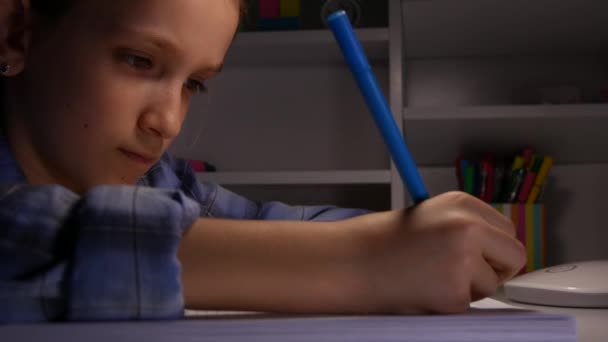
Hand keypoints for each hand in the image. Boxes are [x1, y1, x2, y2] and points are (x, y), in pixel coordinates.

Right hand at [347, 191, 525, 313]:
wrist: (350, 261)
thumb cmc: (383, 242)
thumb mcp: (430, 218)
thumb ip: (465, 228)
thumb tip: (497, 251)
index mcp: (461, 203)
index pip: (507, 229)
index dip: (494, 248)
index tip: (479, 257)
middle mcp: (467, 225)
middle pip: (514, 254)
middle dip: (494, 269)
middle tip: (464, 274)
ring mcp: (463, 258)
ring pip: (492, 283)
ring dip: (468, 288)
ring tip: (431, 278)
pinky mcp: (454, 291)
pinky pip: (468, 304)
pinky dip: (449, 303)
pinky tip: (423, 290)